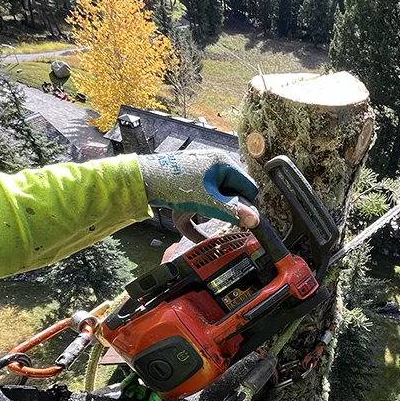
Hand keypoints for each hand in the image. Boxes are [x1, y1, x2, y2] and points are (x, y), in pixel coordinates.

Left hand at [137, 151, 259, 227]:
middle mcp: (213, 164)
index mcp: (224, 163)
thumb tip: (256, 220)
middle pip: (232, 193)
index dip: (246, 205)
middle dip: (227, 209)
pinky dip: (197, 218)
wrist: (143, 179)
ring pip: (216, 199)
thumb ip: (234, 211)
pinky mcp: (187, 182)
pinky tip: (196, 236)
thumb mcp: (209, 202)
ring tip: (204, 218)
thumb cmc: (175, 185)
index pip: (248, 187)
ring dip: (212, 213)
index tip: (240, 220)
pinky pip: (199, 203)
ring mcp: (199, 172)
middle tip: (223, 220)